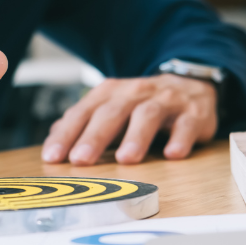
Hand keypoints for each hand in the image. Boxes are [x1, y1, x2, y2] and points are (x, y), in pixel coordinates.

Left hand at [41, 74, 216, 164]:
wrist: (189, 85)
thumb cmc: (141, 104)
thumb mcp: (110, 108)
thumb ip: (83, 123)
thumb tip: (53, 139)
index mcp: (109, 94)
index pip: (83, 113)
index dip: (67, 134)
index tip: (53, 157)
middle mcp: (134, 93)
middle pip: (112, 112)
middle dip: (95, 136)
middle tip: (81, 159)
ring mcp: (165, 101)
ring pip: (148, 115)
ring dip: (136, 137)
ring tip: (125, 159)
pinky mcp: (193, 113)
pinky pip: (186, 124)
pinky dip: (180, 138)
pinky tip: (172, 154)